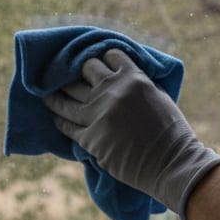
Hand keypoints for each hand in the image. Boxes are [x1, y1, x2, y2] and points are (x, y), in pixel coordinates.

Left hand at [44, 48, 219, 217]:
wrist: (170, 164)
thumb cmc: (172, 133)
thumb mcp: (159, 96)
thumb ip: (139, 83)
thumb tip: (122, 77)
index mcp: (133, 78)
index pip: (110, 55)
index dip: (103, 57)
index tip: (97, 62)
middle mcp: (112, 91)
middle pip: (85, 69)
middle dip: (79, 70)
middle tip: (70, 75)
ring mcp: (98, 114)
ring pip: (66, 97)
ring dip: (56, 95)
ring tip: (48, 94)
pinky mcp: (89, 138)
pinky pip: (67, 125)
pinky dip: (60, 120)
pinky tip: (56, 117)